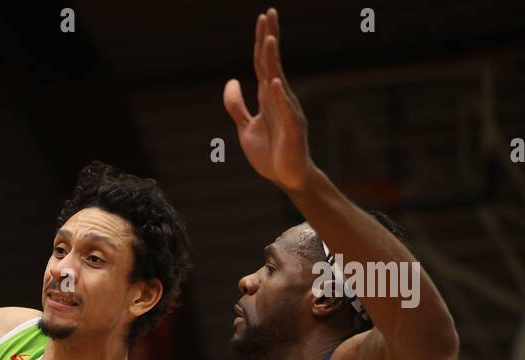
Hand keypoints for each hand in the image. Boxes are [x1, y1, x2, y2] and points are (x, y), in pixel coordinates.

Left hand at [223, 9, 313, 192]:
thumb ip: (237, 106)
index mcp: (268, 96)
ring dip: (273, 61)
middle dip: (270, 38)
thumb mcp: (245, 127)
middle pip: (272, 64)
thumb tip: (231, 81)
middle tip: (269, 13)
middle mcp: (279, 98)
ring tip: (269, 40)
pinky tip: (272, 83)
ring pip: (278, 81)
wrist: (287, 178)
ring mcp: (288, 111)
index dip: (262, 40)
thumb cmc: (270, 153)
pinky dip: (278, 96)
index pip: (263, 62)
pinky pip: (285, 110)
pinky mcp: (293, 128)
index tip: (262, 17)